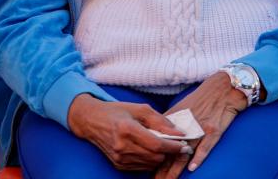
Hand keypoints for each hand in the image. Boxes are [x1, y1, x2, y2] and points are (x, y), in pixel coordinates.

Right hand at [67, 94, 187, 171]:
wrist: (92, 121)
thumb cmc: (118, 111)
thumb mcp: (141, 109)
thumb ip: (161, 121)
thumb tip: (179, 133)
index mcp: (128, 129)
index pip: (156, 144)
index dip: (174, 146)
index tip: (185, 144)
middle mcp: (122, 147)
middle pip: (155, 157)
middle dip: (170, 152)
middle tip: (178, 144)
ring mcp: (119, 158)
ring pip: (150, 164)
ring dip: (161, 157)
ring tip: (166, 146)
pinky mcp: (118, 165)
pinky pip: (141, 167)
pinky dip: (151, 161)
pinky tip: (153, 150)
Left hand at [153, 72, 247, 178]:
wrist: (223, 88)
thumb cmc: (203, 98)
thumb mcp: (182, 108)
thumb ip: (168, 123)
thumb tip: (154, 136)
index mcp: (174, 121)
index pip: (159, 144)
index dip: (152, 158)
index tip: (147, 171)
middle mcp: (185, 127)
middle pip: (169, 152)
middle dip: (161, 170)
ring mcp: (200, 129)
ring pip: (185, 153)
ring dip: (175, 170)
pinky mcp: (214, 130)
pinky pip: (205, 146)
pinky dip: (198, 158)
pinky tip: (191, 169)